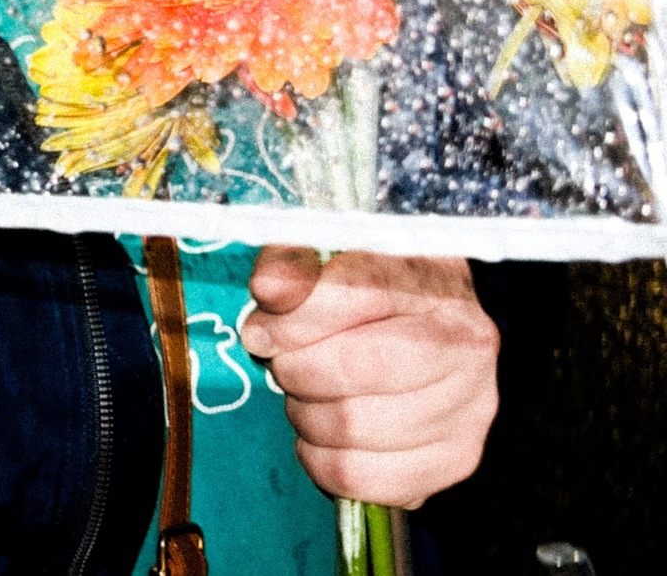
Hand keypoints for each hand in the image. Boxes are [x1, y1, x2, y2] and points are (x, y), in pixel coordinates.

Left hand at [240, 248, 498, 508]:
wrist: (422, 323)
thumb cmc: (368, 284)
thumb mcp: (329, 251)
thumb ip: (295, 262)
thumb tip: (270, 290)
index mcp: (438, 279)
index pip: (359, 293)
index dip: (294, 315)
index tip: (261, 328)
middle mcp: (467, 346)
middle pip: (354, 368)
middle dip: (296, 367)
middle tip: (284, 361)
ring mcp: (469, 409)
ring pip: (351, 428)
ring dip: (304, 412)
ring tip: (305, 392)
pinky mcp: (453, 461)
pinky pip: (361, 478)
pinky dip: (321, 461)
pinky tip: (322, 431)